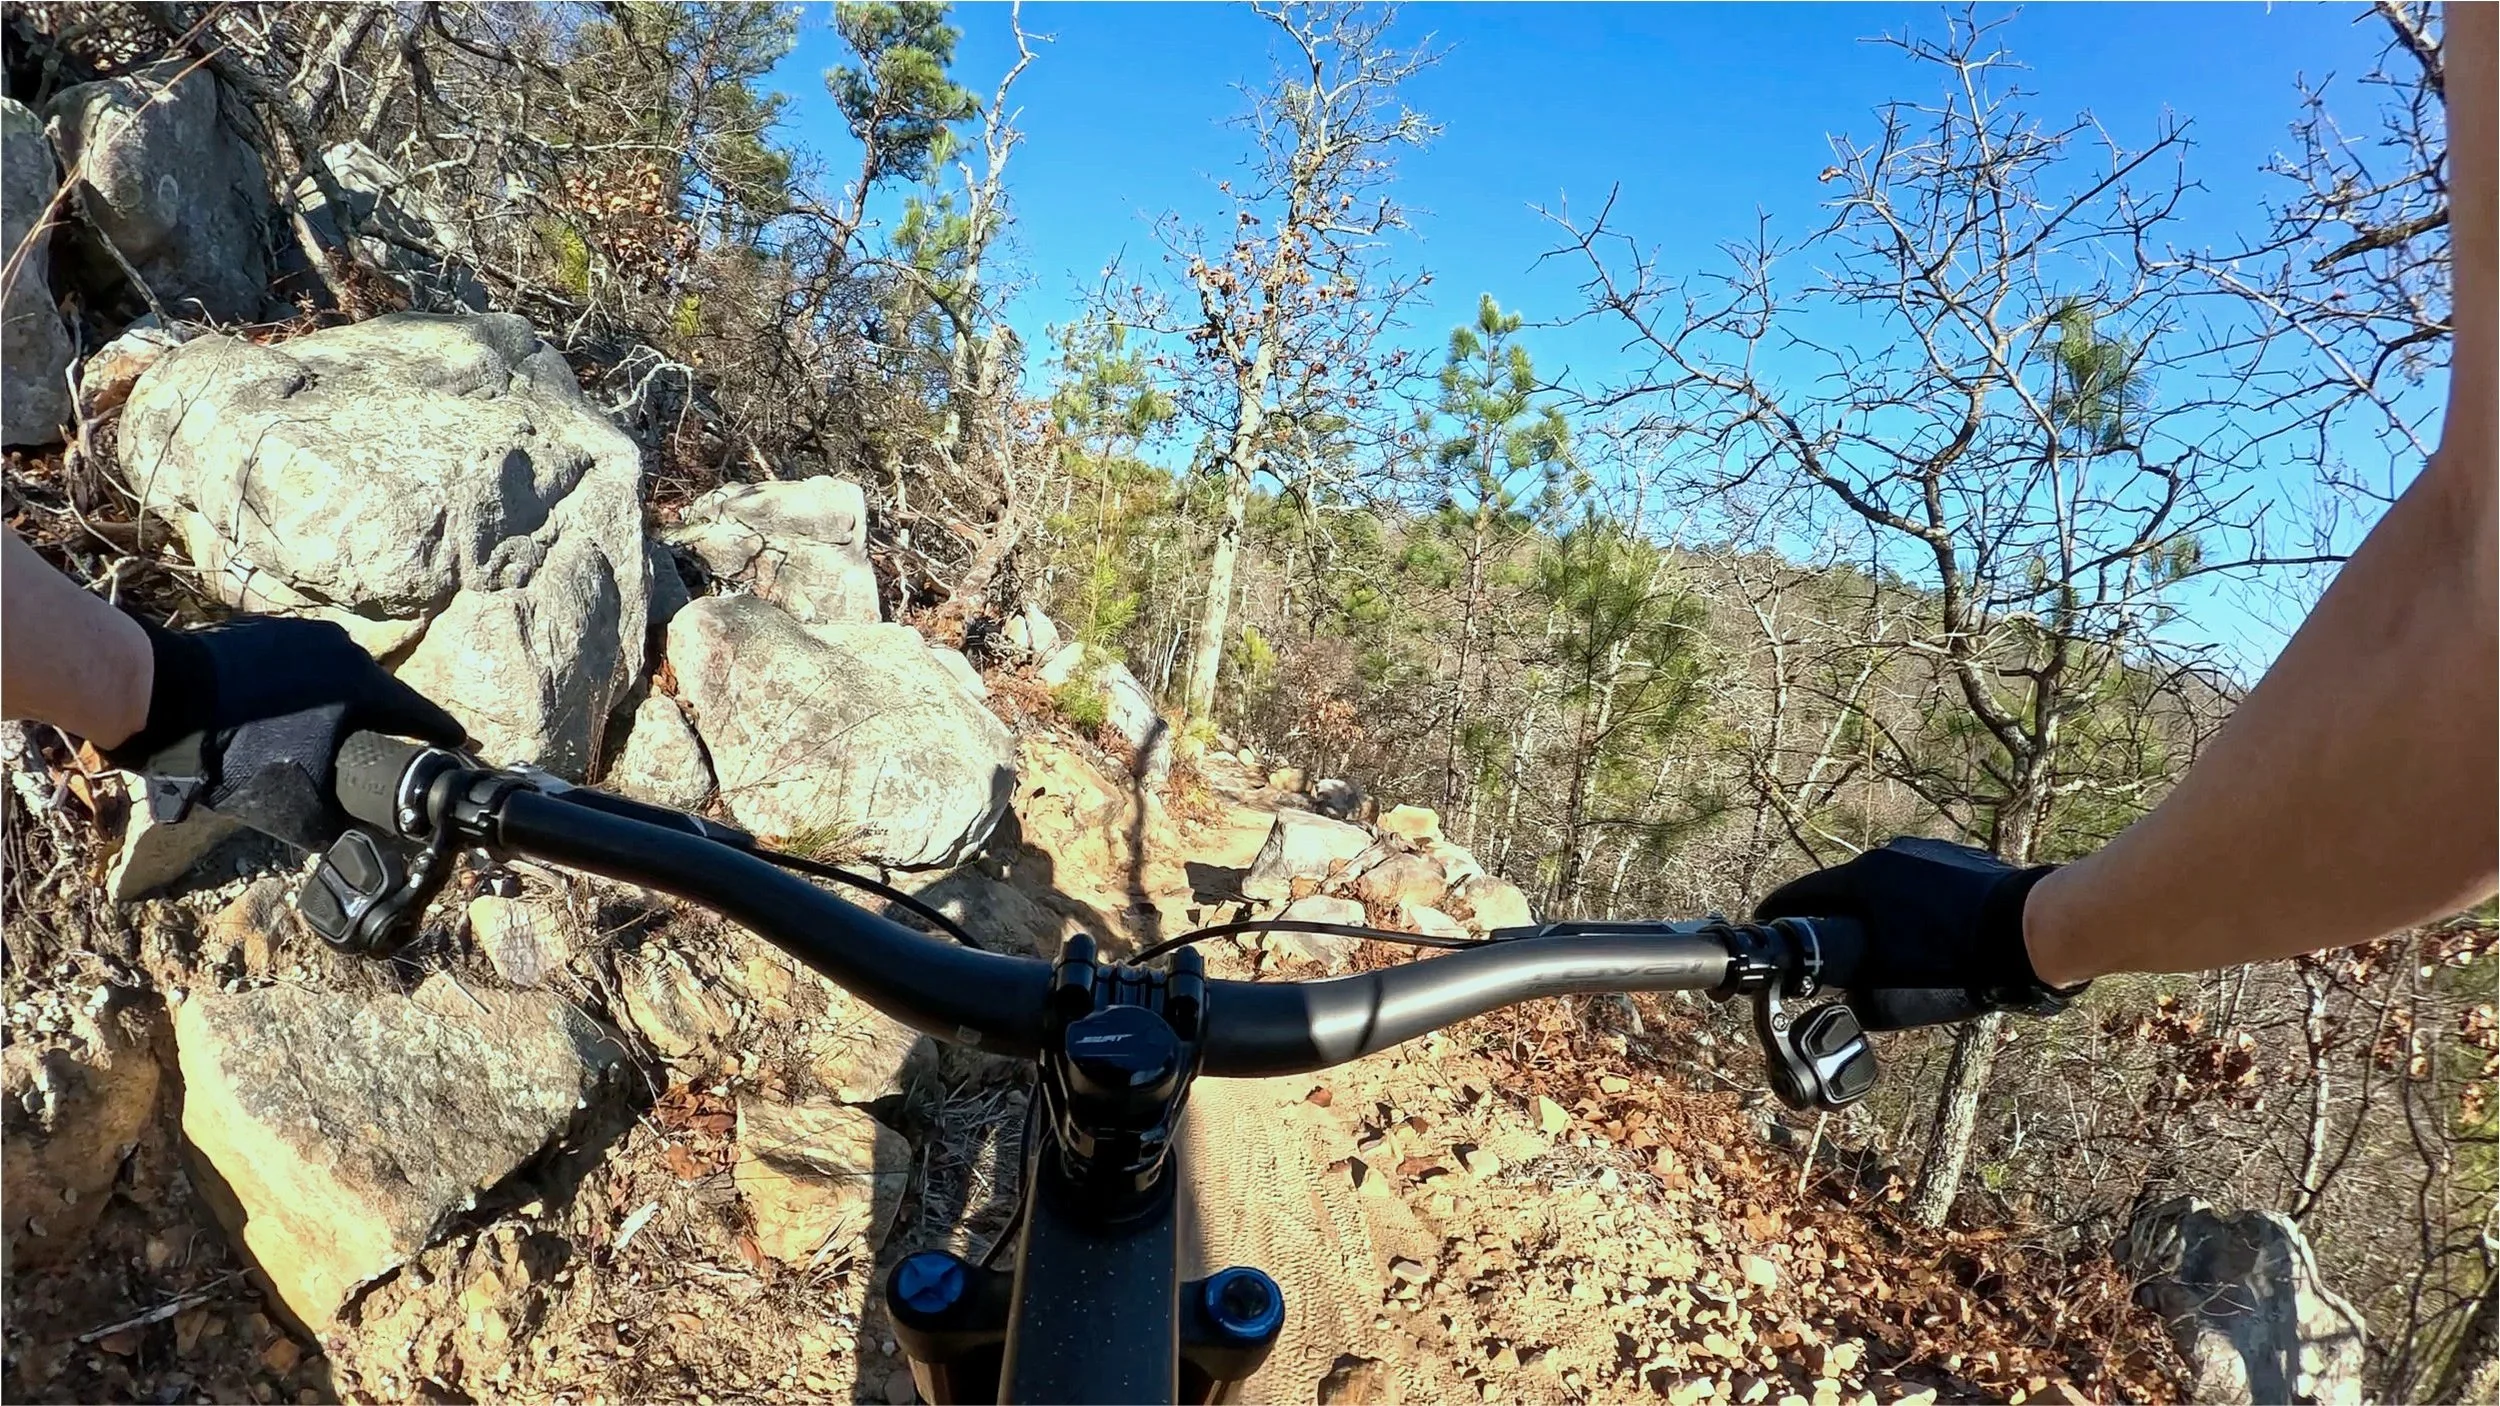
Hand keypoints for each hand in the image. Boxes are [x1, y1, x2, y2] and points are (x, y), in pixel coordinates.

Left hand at [102, 615, 465, 849]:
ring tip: (328, 735)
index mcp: (365, 687)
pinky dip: (304, 691)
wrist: (161, 695)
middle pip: (380, 695)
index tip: (463, 747)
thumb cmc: (235, 753)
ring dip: (340, 705)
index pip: (421, 717)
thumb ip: (340, 827)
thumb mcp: (293, 805)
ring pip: (339, 677)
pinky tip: (285, 715)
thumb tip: (370, 852)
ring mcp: (305, 634)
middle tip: (385, 751)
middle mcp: (345, 651)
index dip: (444, 738)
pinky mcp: (268, 631)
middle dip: (384, 724)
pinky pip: (303, 665)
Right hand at [1754, 837, 2080, 1029]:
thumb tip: (1838, 1000)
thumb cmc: (1956, 965)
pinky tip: (1933, 932)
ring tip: (1894, 943)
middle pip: (1843, 887)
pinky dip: (1914, 903)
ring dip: (1880, 909)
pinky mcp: (1957, 856)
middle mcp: (1885, 856)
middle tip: (1834, 944)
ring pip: (1884, 883)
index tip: (1766, 923)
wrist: (2028, 934)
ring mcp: (1924, 851)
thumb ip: (1852, 997)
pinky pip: (1919, 880)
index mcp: (1860, 881)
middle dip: (1835, 916)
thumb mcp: (1891, 1000)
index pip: (1799, 894)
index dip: (1778, 912)